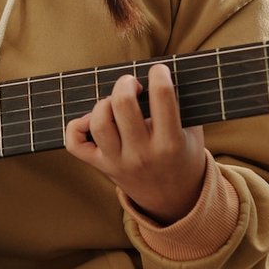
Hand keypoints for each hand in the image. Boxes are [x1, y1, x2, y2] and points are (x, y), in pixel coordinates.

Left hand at [63, 63, 206, 223]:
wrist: (174, 199)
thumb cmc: (183, 155)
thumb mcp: (192, 132)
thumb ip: (181, 105)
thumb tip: (162, 72)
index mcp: (170, 142)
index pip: (163, 97)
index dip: (159, 74)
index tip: (158, 70)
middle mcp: (142, 153)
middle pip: (123, 105)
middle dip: (126, 83)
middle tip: (132, 83)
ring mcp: (119, 161)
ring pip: (99, 122)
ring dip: (104, 102)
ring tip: (115, 101)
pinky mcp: (102, 166)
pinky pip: (75, 144)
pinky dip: (76, 126)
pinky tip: (90, 119)